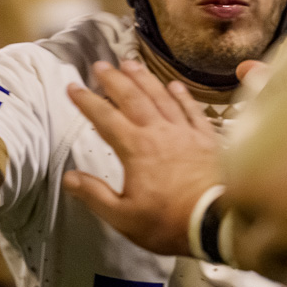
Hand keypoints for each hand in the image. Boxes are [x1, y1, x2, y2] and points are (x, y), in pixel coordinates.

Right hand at [62, 59, 222, 254]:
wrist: (216, 222)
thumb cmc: (170, 221)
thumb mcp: (123, 216)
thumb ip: (95, 194)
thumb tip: (70, 177)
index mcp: (136, 149)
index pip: (104, 118)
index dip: (86, 101)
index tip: (73, 88)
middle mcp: (160, 133)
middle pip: (133, 98)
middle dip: (114, 79)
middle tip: (101, 65)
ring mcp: (186, 133)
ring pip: (161, 97)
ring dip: (144, 79)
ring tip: (131, 64)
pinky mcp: (207, 139)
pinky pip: (192, 109)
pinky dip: (182, 95)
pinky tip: (175, 85)